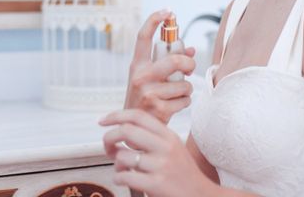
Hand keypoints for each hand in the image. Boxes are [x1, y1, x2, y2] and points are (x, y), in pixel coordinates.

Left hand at [100, 109, 214, 195]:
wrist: (201, 195)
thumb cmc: (182, 173)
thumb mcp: (172, 147)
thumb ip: (152, 136)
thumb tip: (122, 130)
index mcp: (168, 135)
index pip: (138, 115)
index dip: (116, 115)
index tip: (102, 120)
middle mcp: (165, 147)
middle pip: (126, 130)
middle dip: (109, 138)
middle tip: (108, 147)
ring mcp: (161, 165)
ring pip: (123, 156)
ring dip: (116, 164)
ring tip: (122, 169)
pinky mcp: (156, 184)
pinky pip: (124, 176)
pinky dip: (118, 178)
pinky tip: (124, 179)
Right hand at [125, 10, 196, 122]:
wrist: (132, 128)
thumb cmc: (144, 99)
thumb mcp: (150, 78)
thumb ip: (168, 63)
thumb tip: (191, 50)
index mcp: (137, 65)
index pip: (142, 37)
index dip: (154, 20)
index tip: (166, 11)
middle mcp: (140, 75)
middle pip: (175, 59)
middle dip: (189, 63)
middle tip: (190, 67)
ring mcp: (148, 92)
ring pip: (184, 83)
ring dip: (186, 89)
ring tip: (176, 94)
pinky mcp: (158, 108)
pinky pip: (185, 99)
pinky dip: (184, 102)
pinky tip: (174, 106)